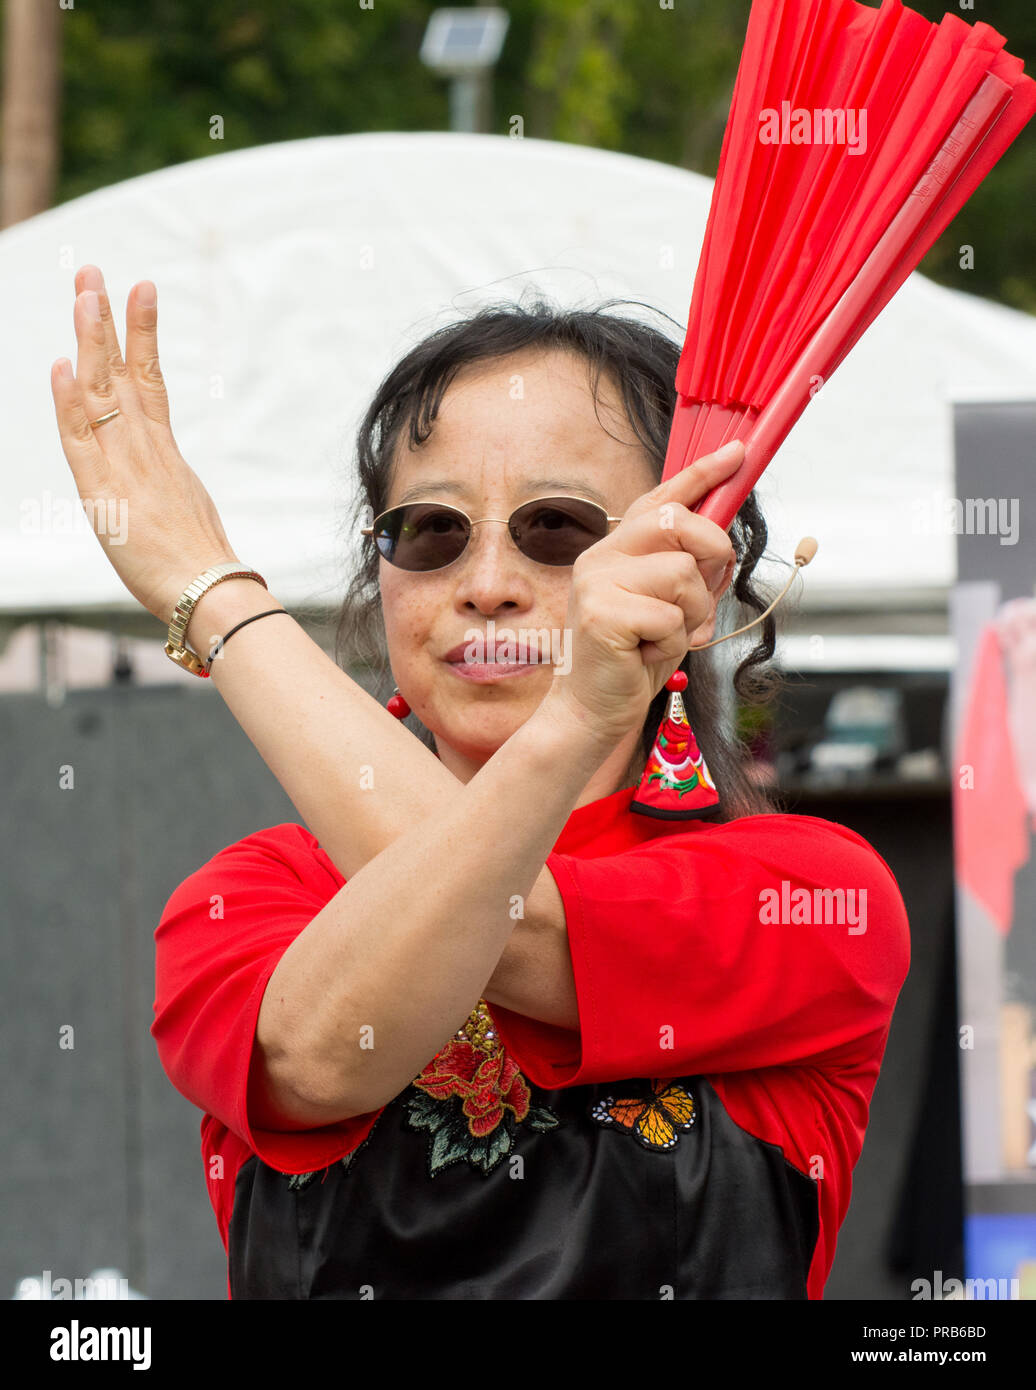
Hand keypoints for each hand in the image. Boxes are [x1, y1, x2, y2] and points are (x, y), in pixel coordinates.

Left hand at [50, 265, 240, 622]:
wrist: (212, 593)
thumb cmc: (203, 570)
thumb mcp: (188, 519)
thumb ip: (172, 495)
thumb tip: (173, 494)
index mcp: (164, 455)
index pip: (149, 381)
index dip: (142, 336)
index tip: (140, 292)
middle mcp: (145, 451)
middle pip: (125, 373)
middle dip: (110, 320)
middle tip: (97, 273)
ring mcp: (127, 468)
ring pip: (103, 393)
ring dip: (91, 341)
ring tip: (85, 292)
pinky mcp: (106, 494)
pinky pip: (83, 440)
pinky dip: (70, 401)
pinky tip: (64, 364)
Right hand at [539, 441, 742, 748]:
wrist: (591, 709)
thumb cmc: (631, 658)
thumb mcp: (665, 604)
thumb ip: (683, 568)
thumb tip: (722, 537)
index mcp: (614, 549)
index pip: (661, 498)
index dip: (702, 474)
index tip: (738, 453)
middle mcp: (600, 557)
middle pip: (679, 522)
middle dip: (713, 553)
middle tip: (709, 589)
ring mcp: (598, 584)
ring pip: (683, 574)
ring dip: (691, 614)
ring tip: (663, 636)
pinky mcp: (603, 615)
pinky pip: (672, 617)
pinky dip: (674, 643)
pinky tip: (647, 654)